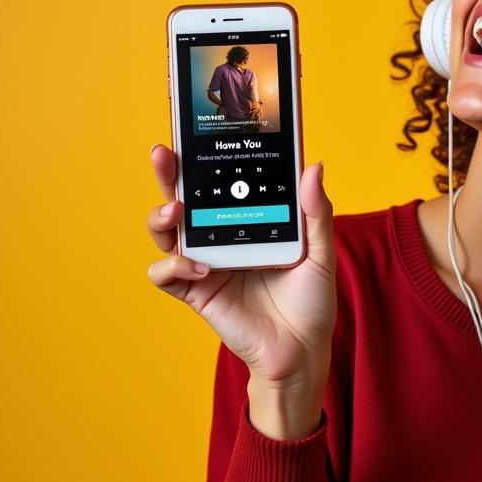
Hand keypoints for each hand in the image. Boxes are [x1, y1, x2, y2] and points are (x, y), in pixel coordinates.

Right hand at [145, 144, 337, 393]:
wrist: (303, 349)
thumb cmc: (311, 300)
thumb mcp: (320, 252)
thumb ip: (316, 213)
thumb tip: (313, 167)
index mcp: (248, 220)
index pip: (221, 181)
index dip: (206, 158)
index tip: (200, 132)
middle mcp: (222, 236)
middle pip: (185, 197)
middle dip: (170, 173)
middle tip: (164, 153)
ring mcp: (205, 263)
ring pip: (166, 232)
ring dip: (161, 216)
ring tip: (176, 210)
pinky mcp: (196, 292)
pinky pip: (167, 274)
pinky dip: (173, 266)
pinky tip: (197, 266)